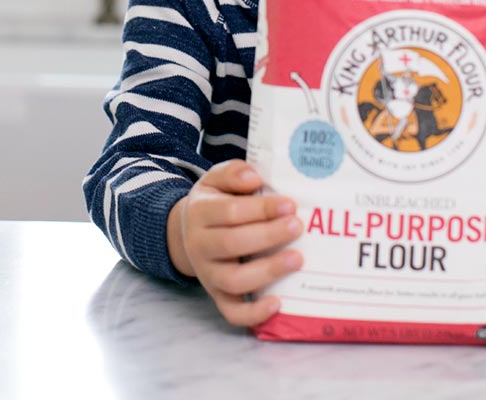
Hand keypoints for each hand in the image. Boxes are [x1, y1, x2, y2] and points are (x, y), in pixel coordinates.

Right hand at [167, 159, 302, 326]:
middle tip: (298, 226)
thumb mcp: (215, 180)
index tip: (290, 204)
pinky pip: (231, 312)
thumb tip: (253, 178)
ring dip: (267, 271)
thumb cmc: (214, 202)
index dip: (261, 209)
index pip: (229, 212)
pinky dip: (253, 314)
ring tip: (297, 259)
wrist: (186, 232)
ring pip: (234, 280)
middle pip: (232, 244)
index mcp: (200, 213)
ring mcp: (208, 274)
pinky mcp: (217, 296)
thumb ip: (232, 172)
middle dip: (269, 236)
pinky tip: (278, 304)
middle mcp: (200, 246)